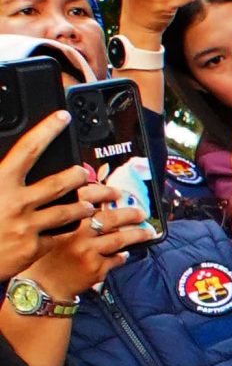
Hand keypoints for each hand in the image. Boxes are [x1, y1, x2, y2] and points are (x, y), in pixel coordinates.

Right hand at [0, 114, 93, 276]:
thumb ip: (3, 175)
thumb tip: (16, 160)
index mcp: (0, 183)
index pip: (27, 149)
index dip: (47, 131)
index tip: (63, 118)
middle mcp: (16, 202)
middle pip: (58, 183)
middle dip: (77, 177)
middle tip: (84, 174)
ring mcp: (27, 226)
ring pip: (67, 211)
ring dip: (82, 207)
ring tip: (90, 205)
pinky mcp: (35, 247)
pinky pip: (58, 237)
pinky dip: (65, 234)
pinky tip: (73, 234)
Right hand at [23, 190, 151, 296]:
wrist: (44, 285)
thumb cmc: (49, 255)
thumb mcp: (53, 232)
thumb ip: (71, 220)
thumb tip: (97, 207)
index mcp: (63, 223)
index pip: (85, 200)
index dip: (104, 193)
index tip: (118, 192)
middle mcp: (76, 235)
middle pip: (108, 219)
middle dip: (129, 214)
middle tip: (141, 213)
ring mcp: (88, 252)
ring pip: (118, 240)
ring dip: (136, 235)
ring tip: (147, 232)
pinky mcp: (96, 268)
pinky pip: (117, 258)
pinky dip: (123, 255)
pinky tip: (124, 253)